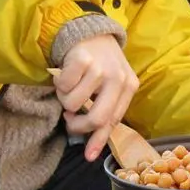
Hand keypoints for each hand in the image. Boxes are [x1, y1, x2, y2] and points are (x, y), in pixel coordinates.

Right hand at [52, 35, 138, 161]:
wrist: (91, 32)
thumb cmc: (101, 64)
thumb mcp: (111, 85)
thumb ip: (105, 110)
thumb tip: (91, 151)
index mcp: (129, 86)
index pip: (114, 120)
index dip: (99, 140)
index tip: (89, 157)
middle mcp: (118, 78)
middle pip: (97, 117)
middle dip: (78, 125)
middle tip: (69, 118)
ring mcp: (101, 68)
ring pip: (74, 102)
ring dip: (65, 99)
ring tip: (71, 87)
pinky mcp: (83, 59)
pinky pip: (63, 86)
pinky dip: (60, 83)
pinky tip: (66, 74)